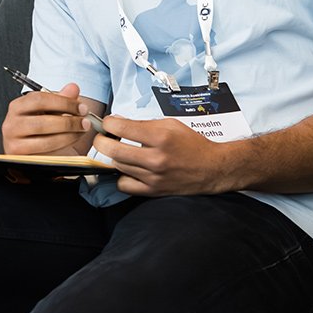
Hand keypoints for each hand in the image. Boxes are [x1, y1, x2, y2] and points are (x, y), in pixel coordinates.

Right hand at [1, 83, 94, 155]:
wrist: (34, 150)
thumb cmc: (40, 128)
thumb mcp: (51, 110)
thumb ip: (61, 99)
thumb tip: (73, 88)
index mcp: (17, 107)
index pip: (39, 100)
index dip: (64, 102)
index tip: (81, 107)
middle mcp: (11, 124)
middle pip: (43, 122)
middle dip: (69, 121)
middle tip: (85, 121)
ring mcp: (14, 142)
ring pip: (45, 139)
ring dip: (69, 135)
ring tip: (81, 130)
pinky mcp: (21, 156)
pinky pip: (45, 152)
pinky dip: (63, 145)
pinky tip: (72, 139)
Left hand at [90, 116, 243, 195]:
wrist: (211, 168)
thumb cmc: (192, 144)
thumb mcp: (170, 124)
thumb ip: (143, 123)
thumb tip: (118, 122)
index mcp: (160, 136)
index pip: (120, 127)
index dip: (108, 123)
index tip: (108, 124)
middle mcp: (155, 157)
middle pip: (112, 149)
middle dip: (102, 141)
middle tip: (104, 138)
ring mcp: (153, 176)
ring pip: (117, 166)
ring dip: (115, 157)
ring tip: (122, 152)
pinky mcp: (152, 190)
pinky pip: (124, 185)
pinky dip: (123, 177)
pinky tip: (130, 170)